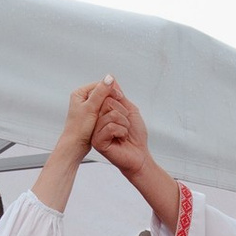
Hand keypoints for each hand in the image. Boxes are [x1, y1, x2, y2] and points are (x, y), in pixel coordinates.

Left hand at [49, 78, 119, 171]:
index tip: (119, 96)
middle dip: (111, 98)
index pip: (99, 85)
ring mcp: (87, 107)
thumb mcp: (91, 108)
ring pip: (104, 101)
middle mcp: (82, 98)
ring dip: (111, 105)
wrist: (75, 145)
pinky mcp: (91, 115)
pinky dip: (108, 112)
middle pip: (102, 92)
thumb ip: (100, 92)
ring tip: (116, 112)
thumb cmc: (79, 128)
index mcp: (79, 93)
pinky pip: (103, 109)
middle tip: (120, 104)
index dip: (110, 89)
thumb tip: (109, 78)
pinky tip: (112, 117)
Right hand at [92, 87, 174, 222]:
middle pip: (107, 103)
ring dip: (124, 124)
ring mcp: (95, 132)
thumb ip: (120, 96)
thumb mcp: (130, 111)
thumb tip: (112, 80)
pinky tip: (121, 139)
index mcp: (102, 114)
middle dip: (124, 114)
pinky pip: (110, 127)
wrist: (139, 155)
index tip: (126, 113)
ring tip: (124, 133)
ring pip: (110, 115)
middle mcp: (96, 122)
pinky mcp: (98, 141)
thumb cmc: (135, 136)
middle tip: (125, 126)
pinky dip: (121, 131)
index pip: (106, 96)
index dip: (120, 101)